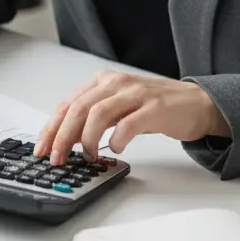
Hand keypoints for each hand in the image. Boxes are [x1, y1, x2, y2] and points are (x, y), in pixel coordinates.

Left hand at [34, 70, 230, 164]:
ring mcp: (135, 94)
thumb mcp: (119, 107)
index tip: (42, 148)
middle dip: (63, 136)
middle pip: (78, 108)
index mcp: (102, 82)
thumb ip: (94, 117)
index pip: (67, 104)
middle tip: (57, 158)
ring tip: (88, 156)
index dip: (52, 127)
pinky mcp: (155, 107)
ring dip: (87, 139)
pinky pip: (128, 124)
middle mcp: (115, 83)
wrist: (197, 103)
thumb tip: (66, 140)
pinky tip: (116, 149)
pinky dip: (117, 139)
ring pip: (98, 113)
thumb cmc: (155, 108)